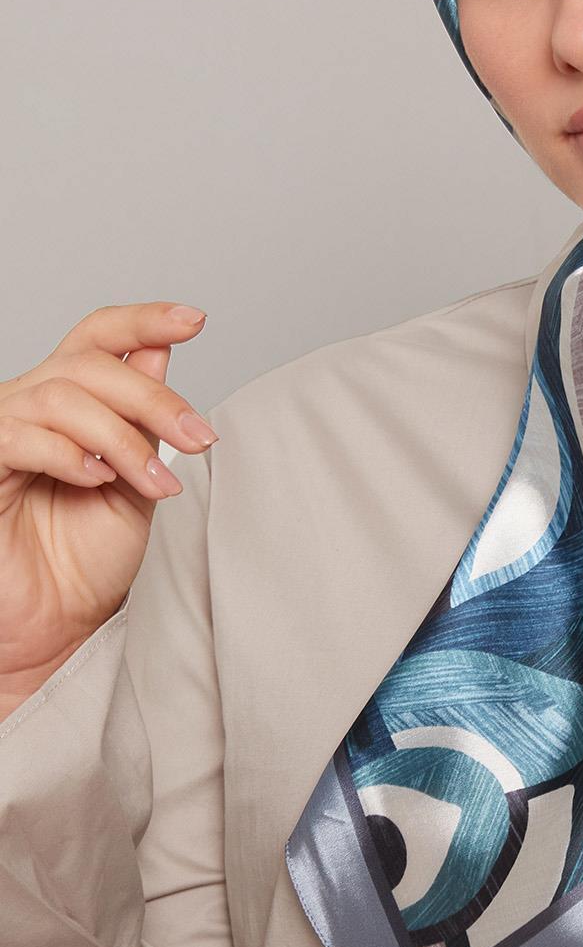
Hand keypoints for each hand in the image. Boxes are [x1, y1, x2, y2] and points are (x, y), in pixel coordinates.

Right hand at [0, 303, 218, 708]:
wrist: (56, 627)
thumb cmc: (87, 561)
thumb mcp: (138, 483)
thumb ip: (146, 423)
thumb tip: (162, 352)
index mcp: (70, 403)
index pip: (99, 338)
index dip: (142, 320)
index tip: (194, 319)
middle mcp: (30, 406)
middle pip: (91, 364)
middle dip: (154, 398)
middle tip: (198, 439)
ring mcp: (1, 434)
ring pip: (62, 397)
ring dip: (123, 438)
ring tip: (157, 483)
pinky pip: (20, 438)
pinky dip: (70, 454)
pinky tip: (99, 481)